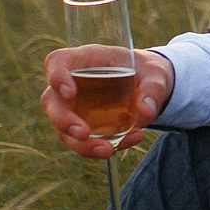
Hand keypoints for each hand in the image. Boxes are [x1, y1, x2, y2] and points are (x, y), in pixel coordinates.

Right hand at [40, 45, 173, 159]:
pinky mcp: (83, 127)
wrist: (151, 88)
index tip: (69, 92)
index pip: (57, 61)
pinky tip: (128, 142)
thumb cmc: (148, 72)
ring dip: (82, 144)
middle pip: (52, 101)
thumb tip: (146, 111)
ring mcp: (74, 108)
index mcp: (86, 60)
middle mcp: (73, 83)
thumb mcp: (157, 74)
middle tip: (84, 133)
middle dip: (64, 120)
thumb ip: (153, 88)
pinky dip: (100, 148)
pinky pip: (83, 142)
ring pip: (63, 129)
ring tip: (109, 150)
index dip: (56, 75)